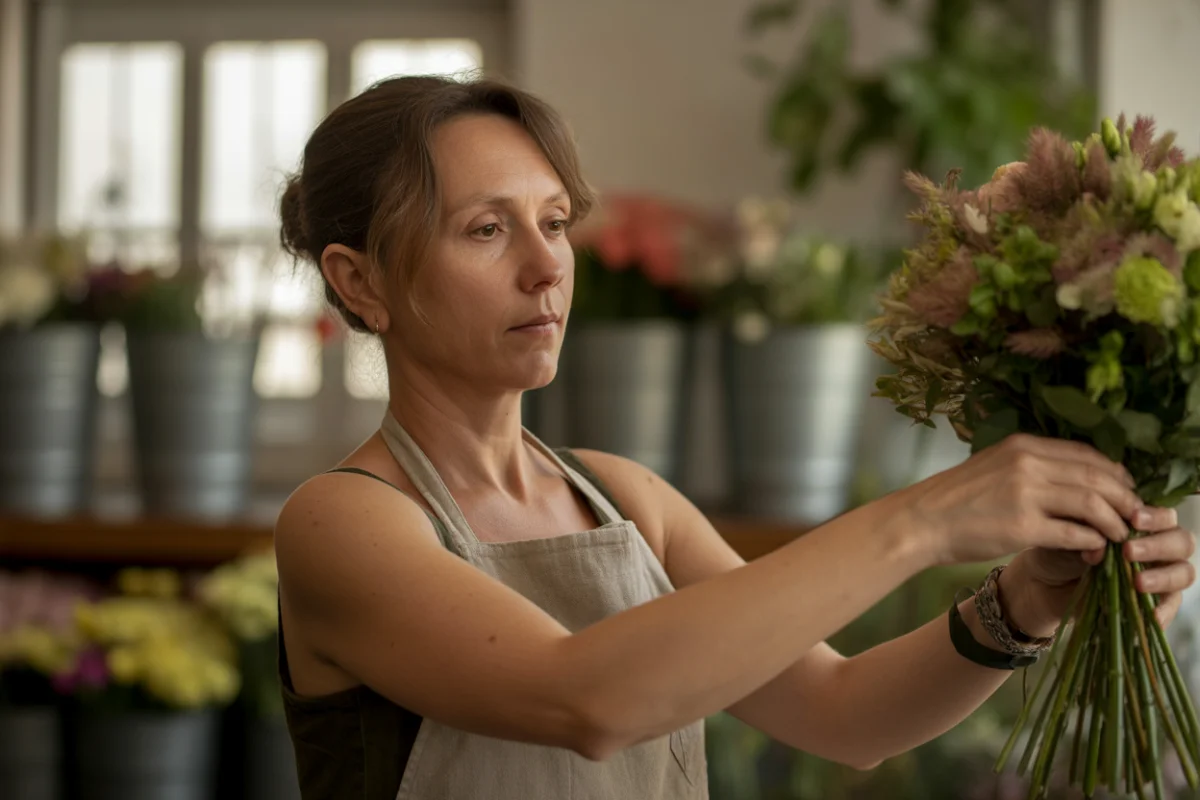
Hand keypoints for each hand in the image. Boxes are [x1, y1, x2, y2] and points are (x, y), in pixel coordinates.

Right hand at [900, 433, 1142, 566]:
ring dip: (1115, 523)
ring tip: (1121, 537)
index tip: (1127, 491)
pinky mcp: (1023, 526)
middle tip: (1136, 517)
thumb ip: (1032, 469)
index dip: (1116, 474)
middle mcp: (1028, 463)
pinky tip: (1095, 550)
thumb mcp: (994, 467)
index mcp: (1023, 445)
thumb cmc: (955, 499)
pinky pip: (1075, 533)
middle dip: (1125, 499)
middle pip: (1098, 477)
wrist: (920, 521)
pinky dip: (1093, 542)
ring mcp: (1026, 494)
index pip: (1087, 454)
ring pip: (1093, 504)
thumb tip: (1075, 483)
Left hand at [1002, 509, 1196, 635]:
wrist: (1044, 582)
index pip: (1164, 514)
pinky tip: (1150, 615)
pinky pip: (1172, 605)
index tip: (1133, 518)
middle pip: (1181, 540)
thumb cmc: (1059, 549)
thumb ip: (1088, 534)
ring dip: (1164, 576)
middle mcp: (1156, 545)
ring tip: (1137, 581)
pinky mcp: (1155, 602)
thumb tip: (1100, 546)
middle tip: (1129, 550)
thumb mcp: (1069, 536)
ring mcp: (1159, 574)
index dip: (1155, 515)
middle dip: (1159, 544)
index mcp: (1140, 523)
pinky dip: (1163, 610)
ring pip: (1184, 571)